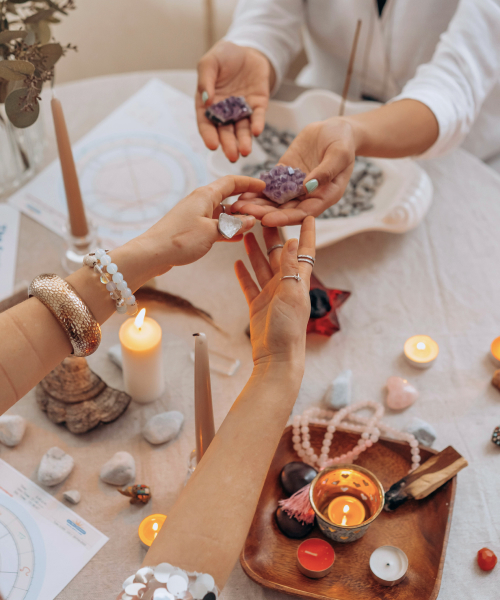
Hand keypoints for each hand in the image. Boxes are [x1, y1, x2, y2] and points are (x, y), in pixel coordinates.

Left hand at [139, 176, 264, 272]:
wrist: (152, 254)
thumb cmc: (179, 240)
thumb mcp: (212, 232)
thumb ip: (233, 226)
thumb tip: (250, 220)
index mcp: (205, 196)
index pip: (231, 182)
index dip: (249, 182)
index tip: (264, 186)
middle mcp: (201, 202)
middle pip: (228, 196)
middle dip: (246, 202)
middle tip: (263, 208)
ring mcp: (196, 215)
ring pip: (223, 213)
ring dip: (237, 218)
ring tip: (254, 224)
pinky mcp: (193, 228)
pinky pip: (215, 225)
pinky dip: (227, 229)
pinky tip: (238, 237)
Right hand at [196, 41, 272, 161]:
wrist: (247, 50)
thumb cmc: (224, 56)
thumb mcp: (210, 62)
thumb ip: (205, 79)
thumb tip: (206, 100)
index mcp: (208, 105)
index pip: (206, 123)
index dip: (209, 135)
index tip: (212, 145)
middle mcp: (224, 112)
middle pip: (225, 132)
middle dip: (229, 144)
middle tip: (232, 156)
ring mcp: (241, 111)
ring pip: (242, 130)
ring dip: (244, 141)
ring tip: (245, 151)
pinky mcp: (257, 106)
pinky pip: (257, 118)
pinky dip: (257, 125)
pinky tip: (257, 132)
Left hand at [231, 118, 355, 226]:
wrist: (336, 129)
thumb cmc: (343, 142)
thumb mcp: (339, 154)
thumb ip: (326, 171)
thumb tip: (308, 187)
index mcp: (324, 197)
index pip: (303, 213)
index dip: (285, 218)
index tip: (267, 220)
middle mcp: (308, 197)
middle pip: (284, 211)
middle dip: (264, 213)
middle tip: (244, 213)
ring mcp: (295, 187)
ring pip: (274, 201)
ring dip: (256, 205)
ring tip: (237, 205)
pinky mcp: (285, 176)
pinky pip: (269, 187)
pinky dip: (256, 191)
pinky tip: (240, 192)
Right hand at [235, 217, 314, 366]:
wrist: (276, 356)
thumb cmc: (288, 328)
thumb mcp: (291, 294)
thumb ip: (290, 267)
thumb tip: (292, 241)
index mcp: (298, 281)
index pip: (305, 252)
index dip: (307, 234)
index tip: (308, 216)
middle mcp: (285, 284)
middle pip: (278, 254)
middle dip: (273, 236)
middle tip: (264, 216)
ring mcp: (270, 294)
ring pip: (261, 266)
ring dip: (255, 251)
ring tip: (247, 233)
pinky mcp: (257, 304)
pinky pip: (249, 284)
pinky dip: (243, 274)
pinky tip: (237, 263)